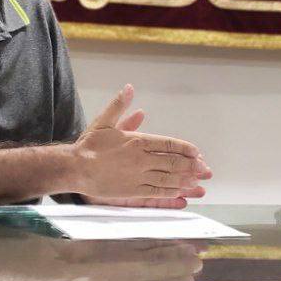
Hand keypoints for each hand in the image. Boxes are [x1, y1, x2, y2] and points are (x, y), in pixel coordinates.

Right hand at [73, 85, 211, 201]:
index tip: (197, 152)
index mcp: (137, 141)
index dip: (185, 148)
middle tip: (205, 168)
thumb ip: (120, 105)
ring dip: (185, 180)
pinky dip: (170, 192)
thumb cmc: (89, 145)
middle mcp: (141, 159)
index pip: (168, 144)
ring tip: (198, 181)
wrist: (75, 168)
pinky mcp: (132, 191)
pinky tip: (180, 192)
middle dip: (191, 165)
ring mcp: (138, 176)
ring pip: (168, 178)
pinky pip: (156, 192)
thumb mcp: (104, 121)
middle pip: (173, 162)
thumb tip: (129, 88)